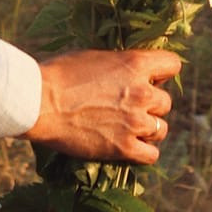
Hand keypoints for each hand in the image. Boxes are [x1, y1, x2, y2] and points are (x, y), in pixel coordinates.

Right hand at [27, 47, 181, 162]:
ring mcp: (134, 121)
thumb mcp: (95, 57)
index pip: (173, 65)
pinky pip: (151, 155)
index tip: (150, 78)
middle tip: (131, 108)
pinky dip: (143, 152)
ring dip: (148, 129)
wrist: (38, 102)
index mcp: (135, 63)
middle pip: (166, 102)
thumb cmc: (59, 74)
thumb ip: (119, 65)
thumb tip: (126, 70)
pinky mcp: (123, 147)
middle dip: (151, 105)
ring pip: (161, 129)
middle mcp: (141, 92)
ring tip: (128, 129)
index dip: (162, 73)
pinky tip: (129, 147)